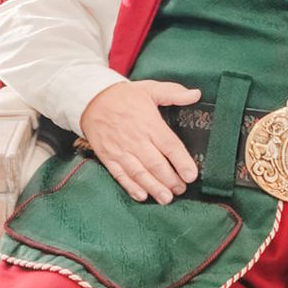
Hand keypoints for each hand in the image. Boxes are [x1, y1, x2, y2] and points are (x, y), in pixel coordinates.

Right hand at [78, 80, 201, 204]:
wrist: (91, 100)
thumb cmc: (124, 96)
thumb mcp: (150, 88)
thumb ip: (173, 92)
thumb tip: (196, 94)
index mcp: (149, 124)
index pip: (170, 146)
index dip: (182, 162)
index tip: (192, 175)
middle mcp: (136, 140)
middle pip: (156, 164)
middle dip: (170, 180)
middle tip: (181, 190)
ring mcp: (121, 150)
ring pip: (140, 173)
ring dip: (154, 187)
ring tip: (166, 198)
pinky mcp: (108, 157)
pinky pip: (120, 175)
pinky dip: (130, 187)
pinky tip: (141, 196)